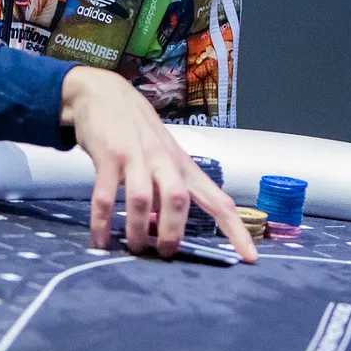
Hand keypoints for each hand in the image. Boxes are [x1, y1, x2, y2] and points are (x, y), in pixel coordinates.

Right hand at [60, 66, 257, 262]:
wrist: (103, 93)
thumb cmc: (137, 129)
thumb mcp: (163, 154)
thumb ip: (167, 186)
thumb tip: (166, 227)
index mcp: (183, 165)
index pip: (217, 200)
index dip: (235, 229)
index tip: (250, 257)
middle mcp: (164, 161)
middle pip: (178, 199)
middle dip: (172, 232)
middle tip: (163, 253)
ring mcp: (135, 157)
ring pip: (142, 200)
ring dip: (137, 230)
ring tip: (134, 248)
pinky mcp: (108, 156)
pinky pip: (105, 196)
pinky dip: (102, 222)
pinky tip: (100, 240)